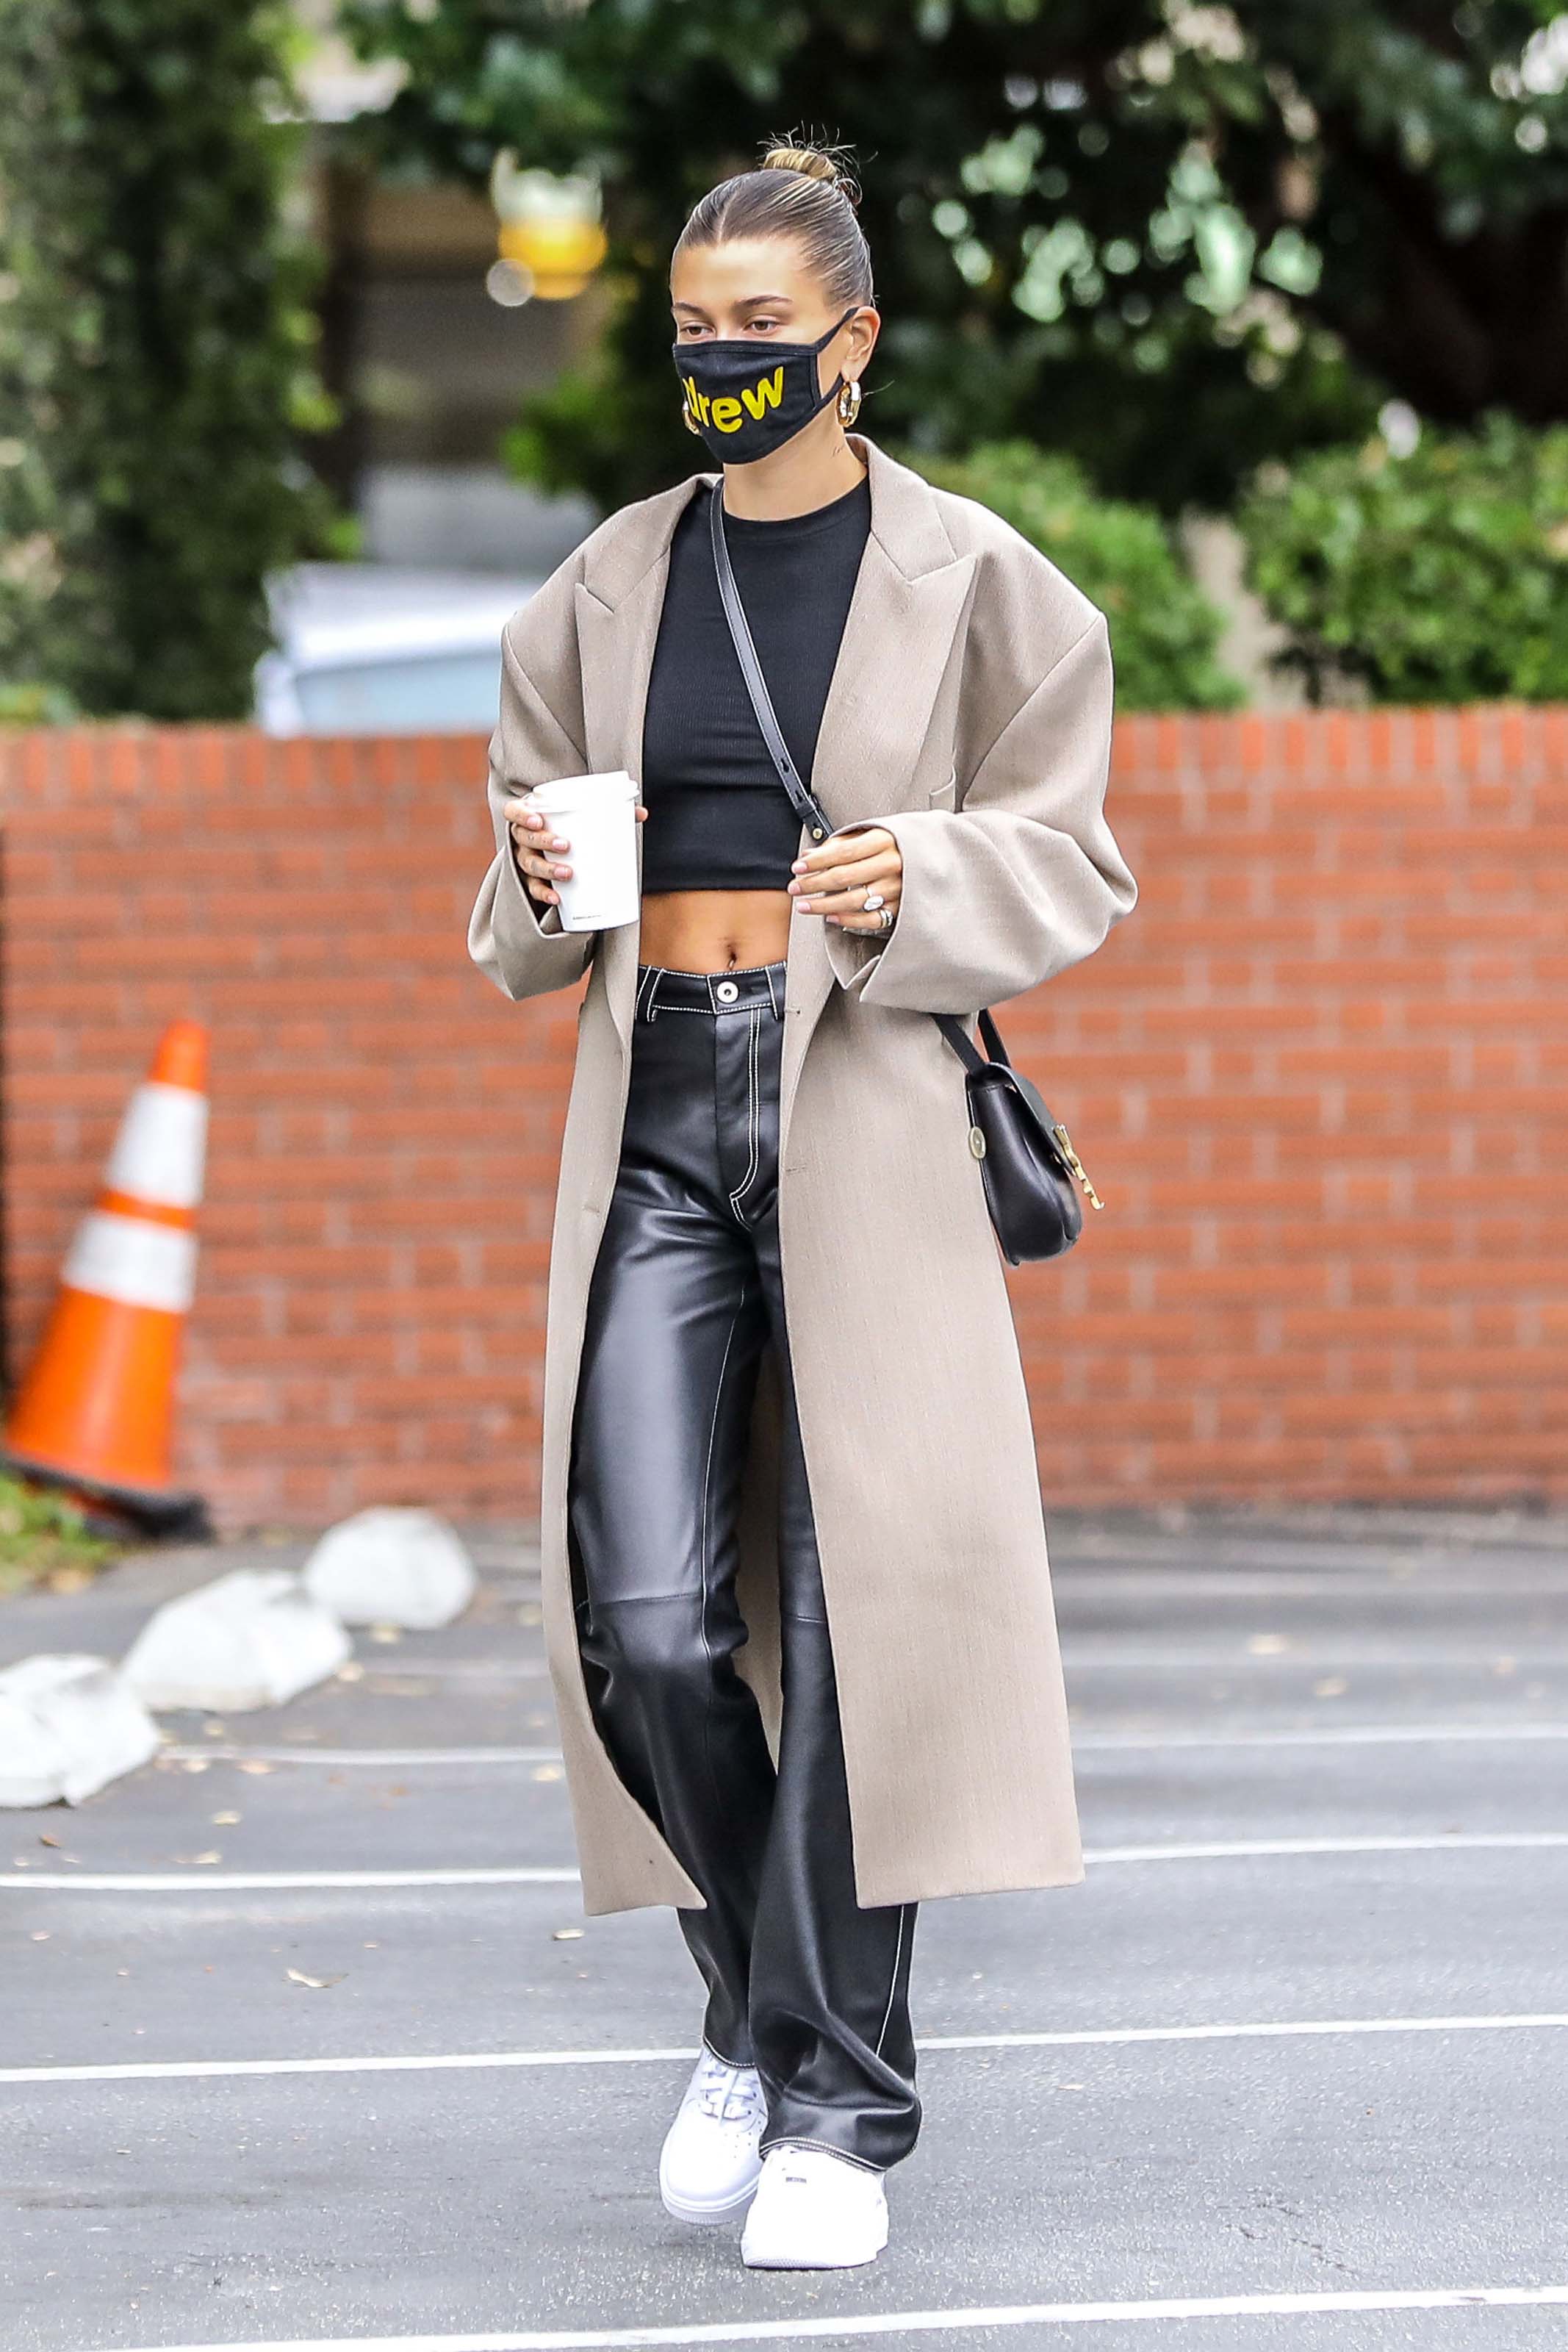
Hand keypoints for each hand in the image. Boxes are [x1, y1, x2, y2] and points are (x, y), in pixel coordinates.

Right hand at [502, 791, 647, 908]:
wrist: (555, 850)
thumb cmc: (569, 828)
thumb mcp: (582, 817)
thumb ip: (609, 812)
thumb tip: (642, 813)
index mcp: (529, 816)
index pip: (514, 811)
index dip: (522, 814)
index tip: (539, 819)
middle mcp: (522, 838)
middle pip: (524, 838)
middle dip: (543, 841)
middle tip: (565, 845)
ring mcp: (525, 860)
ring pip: (529, 864)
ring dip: (547, 869)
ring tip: (567, 872)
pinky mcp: (532, 880)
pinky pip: (534, 889)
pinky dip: (545, 893)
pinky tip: (556, 898)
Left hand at [787, 826, 901, 934]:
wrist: (936, 857)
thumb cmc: (898, 844)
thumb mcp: (873, 833)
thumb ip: (842, 843)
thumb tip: (810, 855)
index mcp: (884, 841)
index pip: (843, 852)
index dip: (817, 861)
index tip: (798, 867)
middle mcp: (892, 864)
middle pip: (845, 877)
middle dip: (814, 884)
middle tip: (795, 888)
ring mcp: (897, 888)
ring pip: (854, 901)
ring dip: (824, 905)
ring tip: (804, 905)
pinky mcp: (901, 907)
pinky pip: (871, 919)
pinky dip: (848, 920)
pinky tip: (831, 918)